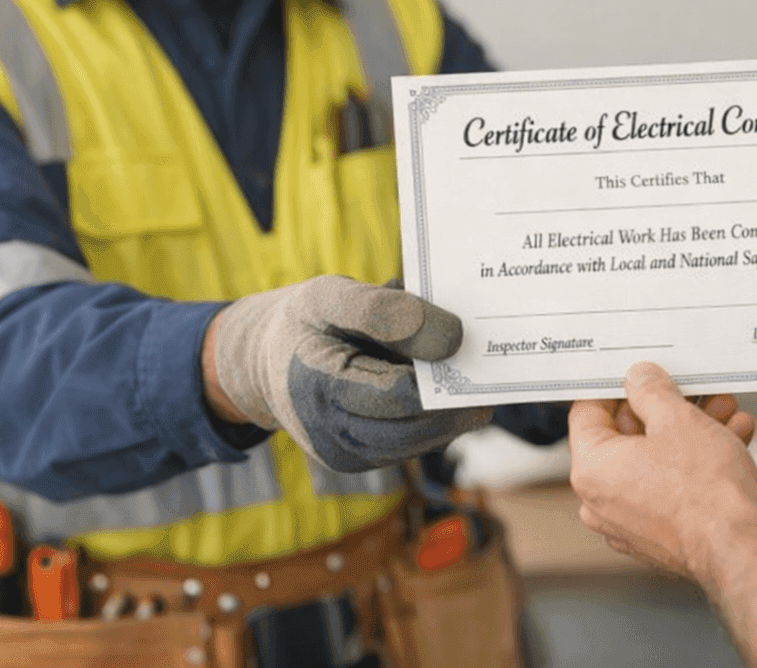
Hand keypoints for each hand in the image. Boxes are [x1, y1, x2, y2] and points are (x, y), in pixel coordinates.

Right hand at [202, 275, 490, 470]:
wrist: (263, 364)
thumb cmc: (303, 323)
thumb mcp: (330, 296)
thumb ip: (385, 310)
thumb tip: (451, 338)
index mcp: (320, 391)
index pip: (403, 395)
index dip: (444, 371)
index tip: (471, 340)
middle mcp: (332, 436)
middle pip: (420, 426)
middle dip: (460, 396)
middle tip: (493, 362)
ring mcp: (348, 455)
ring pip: (424, 440)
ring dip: (453, 409)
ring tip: (472, 371)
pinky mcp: (363, 460)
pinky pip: (414, 442)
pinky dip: (436, 416)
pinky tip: (445, 386)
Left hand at [570, 363, 756, 580]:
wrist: (741, 547)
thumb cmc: (706, 491)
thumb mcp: (676, 418)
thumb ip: (650, 391)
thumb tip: (640, 380)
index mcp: (591, 470)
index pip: (587, 412)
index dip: (617, 386)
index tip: (640, 375)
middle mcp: (602, 502)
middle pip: (627, 436)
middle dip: (667, 409)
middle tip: (693, 391)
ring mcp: (631, 523)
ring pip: (656, 461)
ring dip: (690, 432)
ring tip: (723, 412)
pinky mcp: (660, 536)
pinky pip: (670, 488)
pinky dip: (696, 463)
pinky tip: (731, 438)